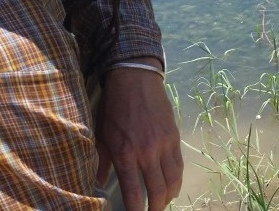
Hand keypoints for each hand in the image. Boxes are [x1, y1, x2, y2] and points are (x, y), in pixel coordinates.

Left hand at [96, 59, 182, 210]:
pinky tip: (173, 187)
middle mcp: (146, 153)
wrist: (136, 81)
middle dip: (155, 207)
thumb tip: (99, 182)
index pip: (134, 192)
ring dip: (168, 196)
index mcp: (125, 154)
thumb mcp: (101, 135)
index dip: (135, 210)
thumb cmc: (114, 108)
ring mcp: (163, 145)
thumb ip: (102, 161)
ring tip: (163, 204)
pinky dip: (177, 180)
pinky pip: (178, 165)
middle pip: (157, 190)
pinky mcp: (174, 137)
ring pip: (172, 180)